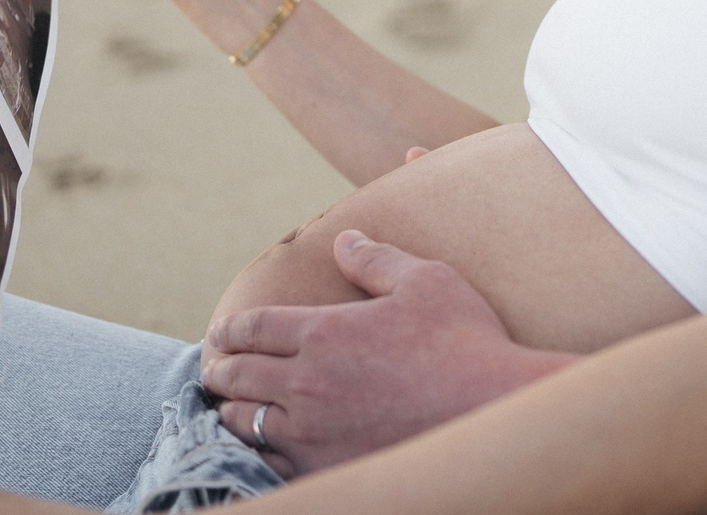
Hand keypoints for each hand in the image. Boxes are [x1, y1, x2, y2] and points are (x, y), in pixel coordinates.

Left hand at [199, 232, 573, 476]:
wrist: (492, 408)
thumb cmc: (463, 339)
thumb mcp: (425, 281)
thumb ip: (375, 260)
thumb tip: (344, 240)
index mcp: (324, 332)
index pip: (252, 327)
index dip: (230, 329)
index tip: (222, 332)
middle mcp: (307, 382)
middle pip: (236, 374)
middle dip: (219, 368)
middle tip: (215, 367)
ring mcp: (312, 432)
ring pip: (242, 422)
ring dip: (230, 410)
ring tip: (229, 404)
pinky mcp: (326, 467)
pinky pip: (267, 463)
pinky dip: (253, 450)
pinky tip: (258, 444)